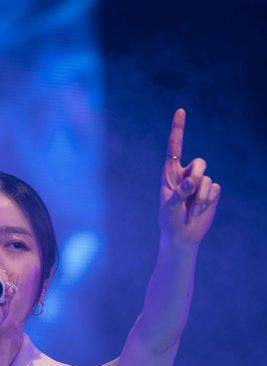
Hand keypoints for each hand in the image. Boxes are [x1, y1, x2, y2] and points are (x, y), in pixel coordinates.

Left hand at [159, 108, 220, 245]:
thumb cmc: (169, 220)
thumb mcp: (169, 208)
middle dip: (196, 177)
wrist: (182, 235)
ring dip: (200, 197)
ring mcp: (200, 183)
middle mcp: (186, 174)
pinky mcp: (211, 192)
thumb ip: (179, 193)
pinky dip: (207, 201)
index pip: (175, 147)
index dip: (178, 129)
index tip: (181, 111)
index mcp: (171, 173)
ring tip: (191, 210)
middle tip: (188, 192)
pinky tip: (199, 211)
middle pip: (200, 162)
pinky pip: (215, 189)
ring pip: (207, 179)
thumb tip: (192, 182)